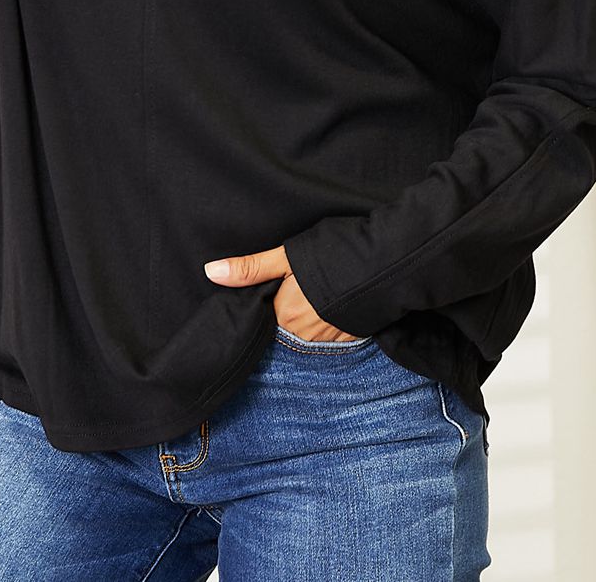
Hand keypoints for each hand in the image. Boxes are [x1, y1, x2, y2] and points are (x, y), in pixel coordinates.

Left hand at [203, 243, 363, 341]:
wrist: (385, 264)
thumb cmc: (331, 256)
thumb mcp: (286, 256)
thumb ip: (250, 268)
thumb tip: (211, 273)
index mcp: (284, 316)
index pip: (264, 317)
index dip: (266, 302)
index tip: (272, 288)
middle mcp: (304, 335)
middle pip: (285, 324)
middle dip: (288, 308)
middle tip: (299, 284)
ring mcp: (329, 339)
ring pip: (307, 329)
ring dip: (309, 314)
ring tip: (317, 291)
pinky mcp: (350, 338)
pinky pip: (329, 332)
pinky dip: (328, 319)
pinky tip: (333, 300)